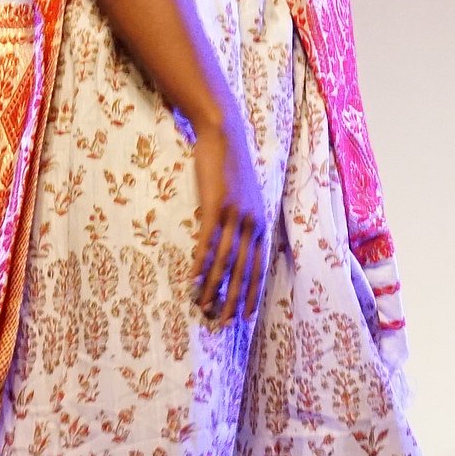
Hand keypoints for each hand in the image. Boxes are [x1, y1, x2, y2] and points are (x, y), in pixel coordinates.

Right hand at [190, 111, 267, 324]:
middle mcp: (251, 222)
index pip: (259, 266)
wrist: (224, 134)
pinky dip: (202, 263)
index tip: (246, 315)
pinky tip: (194, 280)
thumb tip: (237, 240)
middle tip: (225, 322)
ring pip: (225, 260)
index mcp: (260, 222)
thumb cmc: (231, 165)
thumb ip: (244, 219)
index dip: (252, 292)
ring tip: (203, 306)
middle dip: (234, 299)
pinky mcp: (216, 204)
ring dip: (214, 287)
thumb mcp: (245, 196)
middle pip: (244, 270)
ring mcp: (235, 214)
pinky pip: (208, 241)